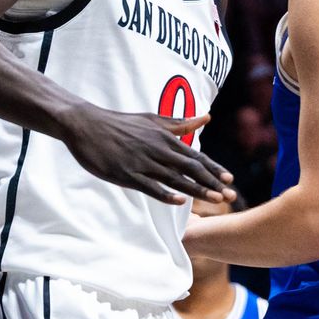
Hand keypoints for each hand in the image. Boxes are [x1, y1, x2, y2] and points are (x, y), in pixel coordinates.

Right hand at [62, 106, 234, 204]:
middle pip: (191, 168)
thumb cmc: (121, 122)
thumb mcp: (153, 119)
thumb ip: (180, 123)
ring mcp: (142, 162)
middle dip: (213, 182)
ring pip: (175, 178)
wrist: (87, 125)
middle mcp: (158, 150)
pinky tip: (180, 201)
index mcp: (165, 138)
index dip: (213, 168)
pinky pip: (149, 186)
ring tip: (216, 200)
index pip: (195, 155)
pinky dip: (165, 193)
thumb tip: (205, 118)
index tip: (230, 179)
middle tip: (231, 195)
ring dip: (197, 189)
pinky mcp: (126, 173)